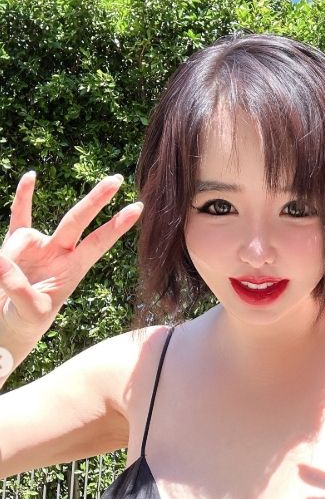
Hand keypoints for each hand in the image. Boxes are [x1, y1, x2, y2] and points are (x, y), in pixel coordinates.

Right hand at [0, 171, 142, 339]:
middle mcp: (60, 252)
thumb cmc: (29, 319)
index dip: (116, 227)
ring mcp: (41, 244)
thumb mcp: (29, 309)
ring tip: (3, 284)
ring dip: (11, 255)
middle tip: (117, 179)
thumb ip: (18, 288)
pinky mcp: (19, 242)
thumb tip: (0, 260)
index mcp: (73, 269)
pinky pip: (20, 215)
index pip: (98, 243)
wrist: (12, 321)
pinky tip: (30, 177)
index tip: (137, 208)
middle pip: (79, 220)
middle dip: (98, 199)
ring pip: (28, 233)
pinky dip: (24, 196)